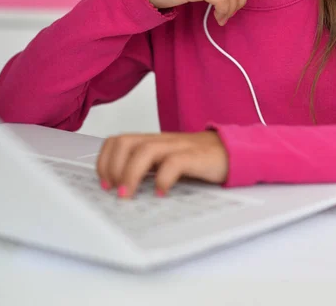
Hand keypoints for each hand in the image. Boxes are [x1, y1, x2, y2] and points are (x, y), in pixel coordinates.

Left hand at [96, 131, 228, 197]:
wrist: (231, 150)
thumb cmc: (197, 159)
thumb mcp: (166, 163)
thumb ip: (147, 170)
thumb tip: (121, 191)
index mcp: (151, 142)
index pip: (118, 141)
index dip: (105, 161)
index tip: (104, 183)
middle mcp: (161, 141)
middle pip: (125, 142)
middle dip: (113, 167)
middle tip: (114, 190)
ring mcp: (178, 146)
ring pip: (145, 151)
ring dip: (130, 174)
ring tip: (128, 195)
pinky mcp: (195, 156)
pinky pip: (174, 162)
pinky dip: (163, 178)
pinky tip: (161, 193)